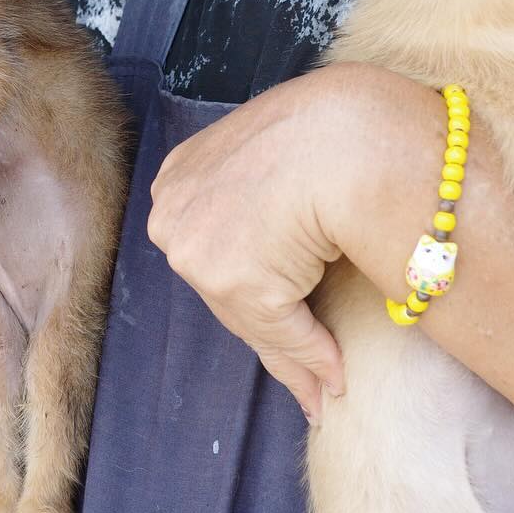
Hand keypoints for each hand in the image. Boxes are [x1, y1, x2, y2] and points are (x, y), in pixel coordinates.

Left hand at [148, 62, 442, 421]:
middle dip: (264, 314)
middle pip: (221, 281)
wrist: (341, 133)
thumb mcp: (276, 160)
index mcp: (179, 173)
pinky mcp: (235, 286)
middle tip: (302, 358)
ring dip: (290, 346)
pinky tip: (334, 378)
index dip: (247, 274)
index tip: (272, 302)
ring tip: (323, 383)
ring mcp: (195, 252)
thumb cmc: (321, 130)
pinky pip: (282, 333)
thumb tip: (279, 284)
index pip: (210, 241)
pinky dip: (311, 356)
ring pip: (249, 313)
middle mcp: (172, 214)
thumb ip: (263, 198)